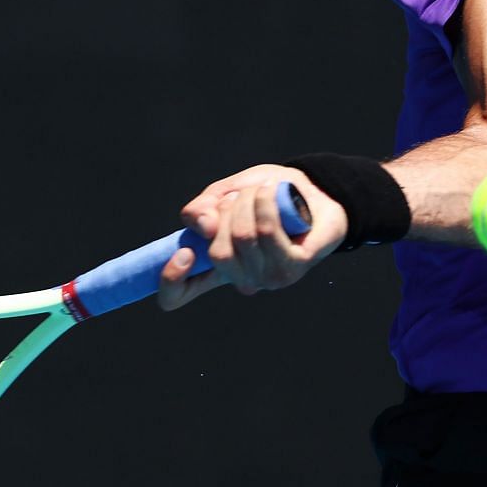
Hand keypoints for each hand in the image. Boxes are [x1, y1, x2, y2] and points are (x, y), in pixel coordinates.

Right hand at [156, 164, 347, 309]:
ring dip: (247, 201)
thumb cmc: (268, 196)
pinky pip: (267, 231)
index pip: (176, 296)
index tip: (182, 251)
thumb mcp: (226, 193)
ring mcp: (268, 278)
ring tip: (261, 191)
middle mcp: (241, 279)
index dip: (170, 280)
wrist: (316, 193)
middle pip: (216, 252)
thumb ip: (204, 208)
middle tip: (241, 197)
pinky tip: (272, 193)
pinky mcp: (293, 268)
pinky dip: (265, 203)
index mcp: (216, 268)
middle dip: (226, 211)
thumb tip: (202, 226)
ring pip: (242, 237)